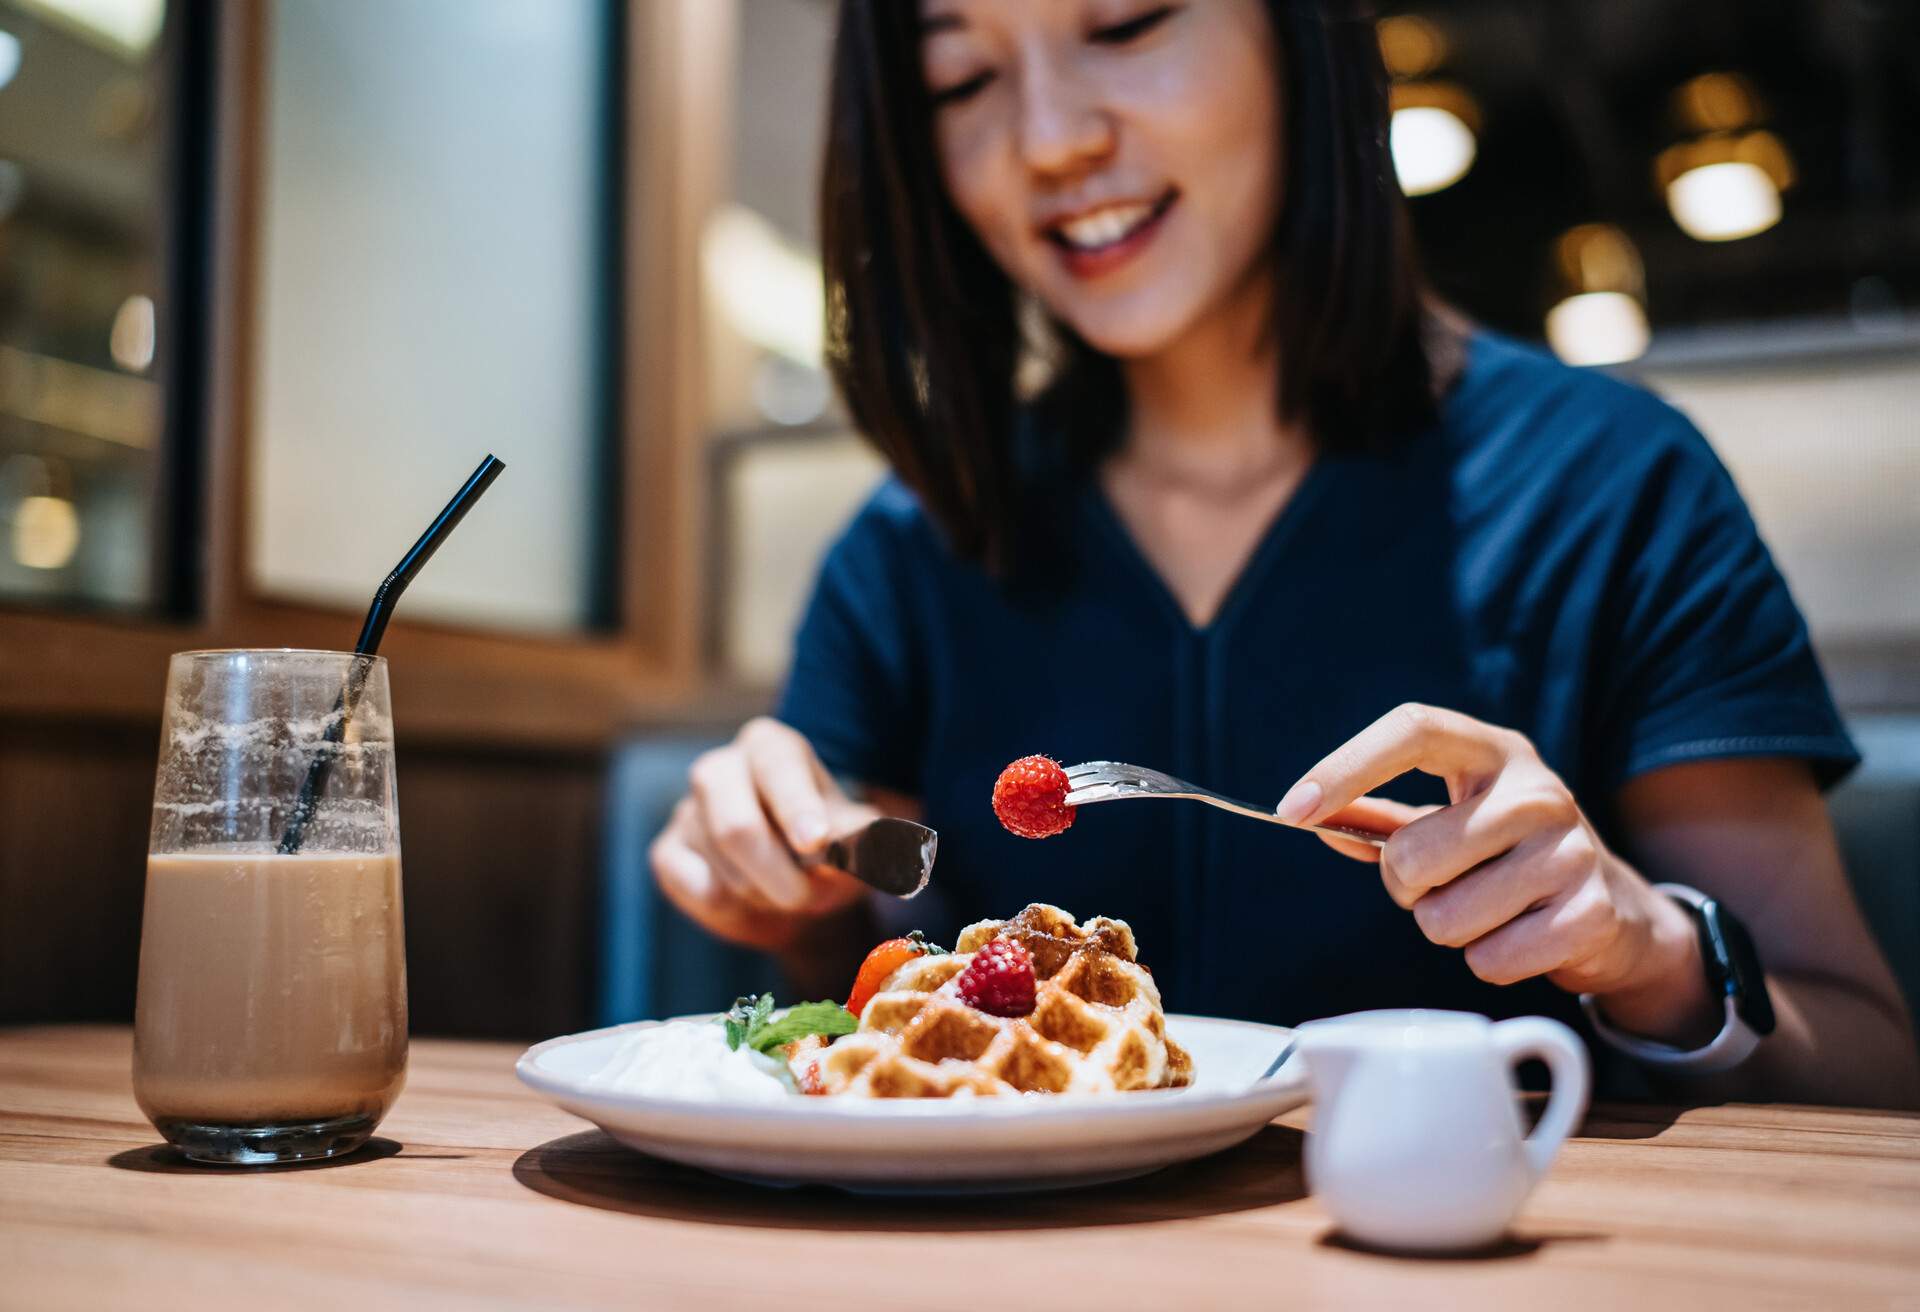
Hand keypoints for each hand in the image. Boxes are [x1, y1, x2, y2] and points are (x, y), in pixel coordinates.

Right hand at [650, 718, 876, 952]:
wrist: (797, 891)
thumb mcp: (862, 845)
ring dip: (765, 896)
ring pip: (722, 867)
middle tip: (810, 898)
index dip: (796, 806)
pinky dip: (732, 909)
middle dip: (779, 876)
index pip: (778, 766)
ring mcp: (687, 810)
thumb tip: (894, 850)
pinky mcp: (667, 852)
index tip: (816, 842)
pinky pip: (698, 890)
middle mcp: (721, 768)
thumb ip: (872, 844)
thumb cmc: (832, 852)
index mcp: (770, 746)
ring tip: (787, 892)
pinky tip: (750, 899)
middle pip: (737, 825)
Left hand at [1280, 703, 1710, 1031]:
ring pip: (1445, 917)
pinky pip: (1489, 960)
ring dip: (1448, 928)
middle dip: (1406, 888)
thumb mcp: (1445, 818)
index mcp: (1492, 751)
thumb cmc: (1504, 855)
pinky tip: (1518, 937)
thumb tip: (1309, 819)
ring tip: (1487, 909)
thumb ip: (1375, 818)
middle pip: (1412, 855)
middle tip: (1442, 884)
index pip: (1413, 729)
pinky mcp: (1590, 913)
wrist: (1612, 907)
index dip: (1345, 766)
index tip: (1292, 809)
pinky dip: (1487, 961)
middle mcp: (1537, 789)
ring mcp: (1571, 850)